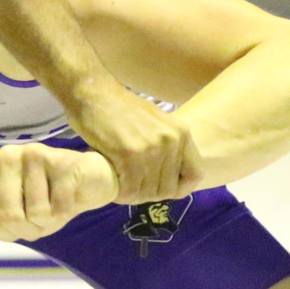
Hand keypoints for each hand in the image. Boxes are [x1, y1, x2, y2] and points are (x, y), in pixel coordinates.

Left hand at [0, 143, 119, 241]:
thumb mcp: (17, 217)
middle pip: (9, 218)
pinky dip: (66, 212)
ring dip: (50, 221)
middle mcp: (6, 156)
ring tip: (56, 202)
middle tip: (44, 216)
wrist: (90, 181)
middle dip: (31, 230)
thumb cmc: (48, 201)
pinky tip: (70, 196)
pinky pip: (58, 209)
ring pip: (35, 213)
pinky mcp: (61, 161)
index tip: (21, 223)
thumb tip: (4, 220)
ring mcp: (33, 154)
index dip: (8, 234)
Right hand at [64, 83, 202, 204]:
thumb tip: (173, 178)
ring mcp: (151, 148)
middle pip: (168, 188)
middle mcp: (171, 140)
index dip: (180, 188)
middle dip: (150, 194)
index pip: (196, 174)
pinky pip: (130, 189)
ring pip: (148, 192)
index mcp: (181, 132)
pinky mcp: (129, 154)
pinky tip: (114, 187)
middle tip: (133, 188)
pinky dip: (121, 194)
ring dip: (134, 196)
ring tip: (122, 187)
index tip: (162, 189)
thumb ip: (168, 147)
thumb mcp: (156, 123)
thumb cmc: (121, 109)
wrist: (93, 93)